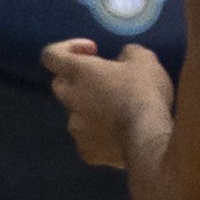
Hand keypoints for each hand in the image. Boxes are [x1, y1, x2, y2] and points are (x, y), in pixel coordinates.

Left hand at [42, 38, 173, 169]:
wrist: (148, 138)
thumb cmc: (144, 92)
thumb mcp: (145, 59)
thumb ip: (127, 53)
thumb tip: (123, 58)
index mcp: (80, 72)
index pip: (51, 55)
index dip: (66, 48)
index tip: (92, 51)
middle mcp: (70, 99)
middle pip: (60, 84)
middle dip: (78, 80)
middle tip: (106, 81)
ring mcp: (75, 128)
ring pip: (76, 113)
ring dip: (92, 108)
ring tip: (121, 111)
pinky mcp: (85, 151)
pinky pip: (88, 138)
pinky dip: (101, 134)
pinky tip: (122, 133)